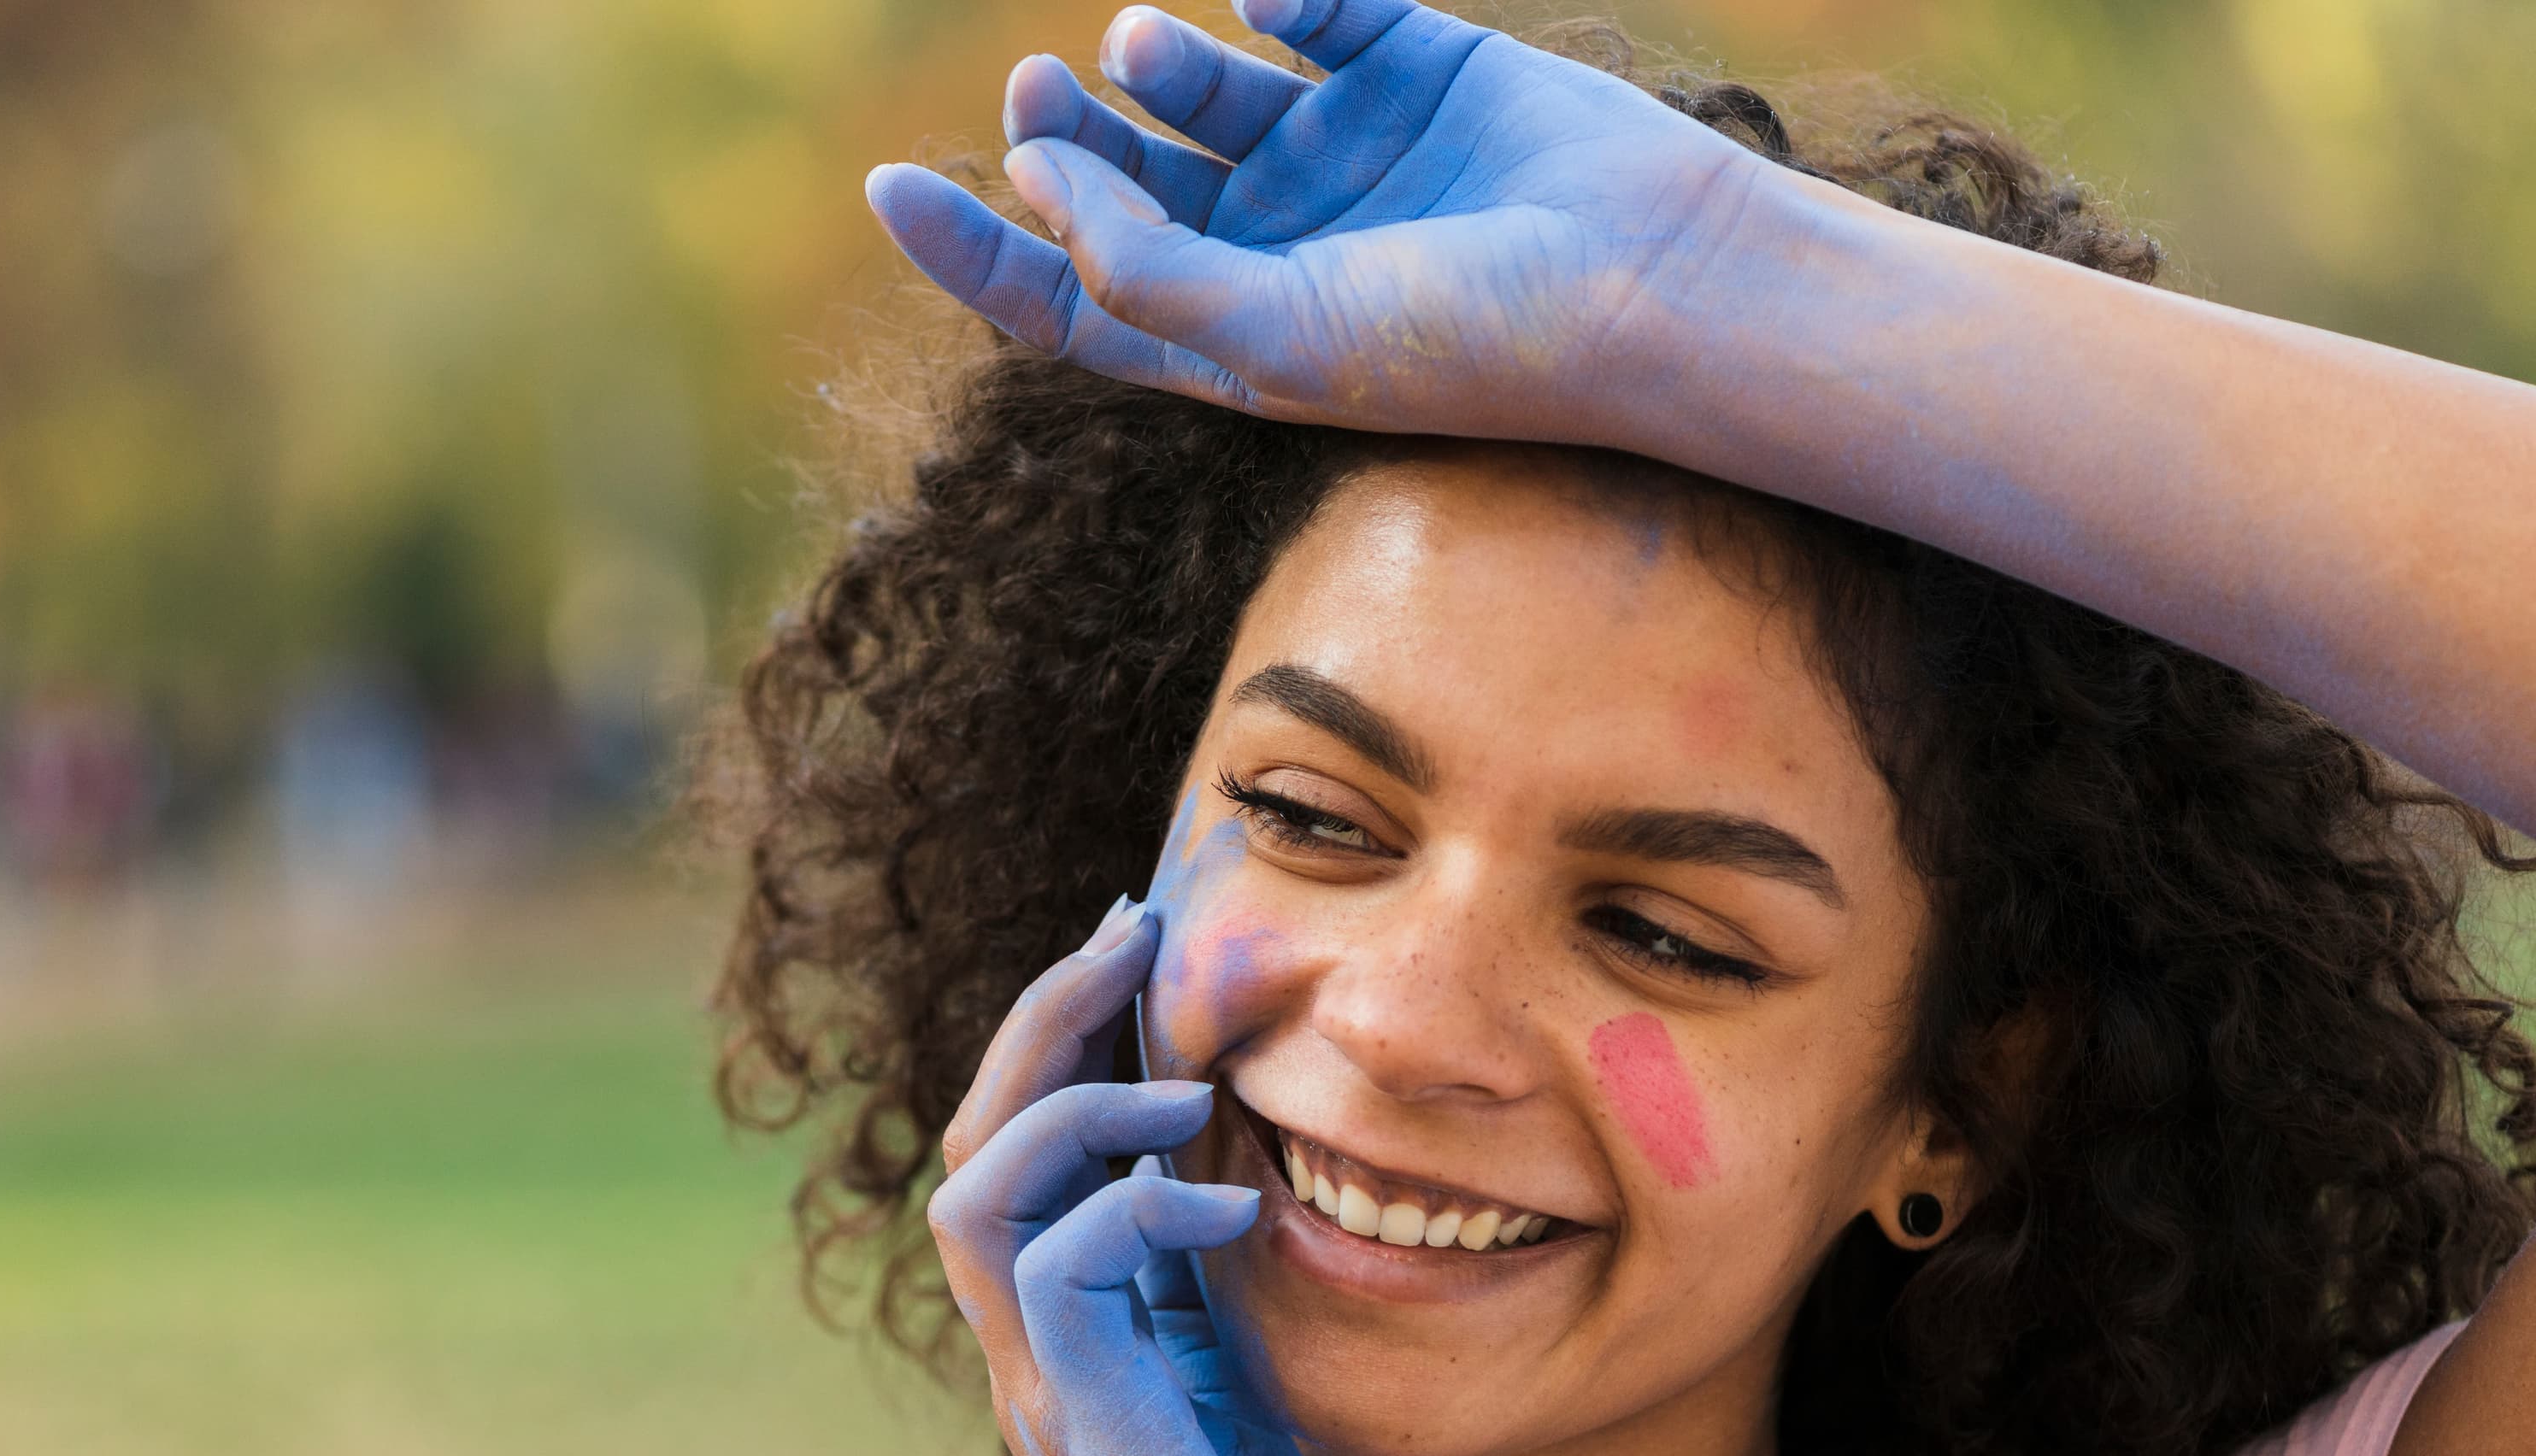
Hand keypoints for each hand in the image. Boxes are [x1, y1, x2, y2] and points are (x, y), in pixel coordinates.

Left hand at [864, 0, 1771, 444]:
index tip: (889, 186)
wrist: (1646, 281)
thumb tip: (1036, 180)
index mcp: (1231, 337)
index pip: (1067, 301)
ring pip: (1200, 89)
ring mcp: (1341, 152)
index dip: (973, 248)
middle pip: (1119, 180)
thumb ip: (1139, 272)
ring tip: (1141, 48)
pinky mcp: (1409, 62)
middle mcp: (1274, 246)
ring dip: (1152, 61)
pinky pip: (1313, 3)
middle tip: (1041, 89)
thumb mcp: (1273, 341)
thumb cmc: (1465, 342)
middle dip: (1061, 134)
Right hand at [930, 897, 1358, 1455]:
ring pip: (978, 1189)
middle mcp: (1029, 1347)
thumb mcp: (1241, 1382)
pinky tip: (1229, 1206)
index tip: (1142, 950)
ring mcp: (1042, 1384)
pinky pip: (1058, 1268)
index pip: (1022, 1152)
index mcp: (1063, 1330)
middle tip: (1133, 933)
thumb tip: (1243, 1179)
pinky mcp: (1083, 1422)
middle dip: (1048, 1020)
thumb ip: (1213, 1290)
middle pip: (974, 1142)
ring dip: (1073, 1107)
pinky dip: (1137, 1208)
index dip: (1066, 1039)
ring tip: (1184, 1085)